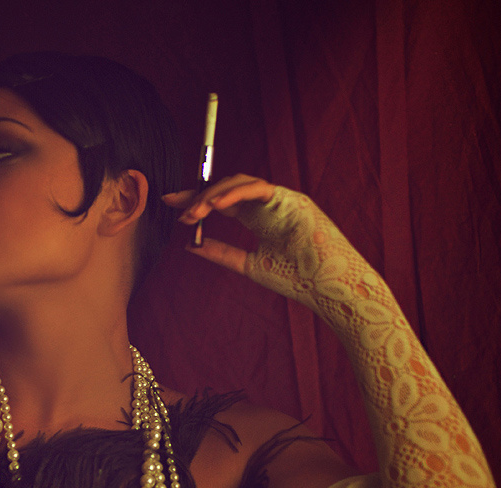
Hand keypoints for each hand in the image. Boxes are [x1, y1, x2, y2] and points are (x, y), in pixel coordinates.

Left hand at [163, 174, 358, 308]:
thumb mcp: (248, 265)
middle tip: (175, 206)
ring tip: (193, 211)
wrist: (330, 290)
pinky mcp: (293, 200)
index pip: (223, 201)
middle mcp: (270, 205)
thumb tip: (189, 244)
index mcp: (260, 219)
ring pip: (240, 183)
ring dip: (214, 194)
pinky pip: (259, 188)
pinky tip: (216, 203)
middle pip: (228, 188)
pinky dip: (235, 192)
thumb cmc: (297, 280)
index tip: (171, 204)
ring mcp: (282, 200)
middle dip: (199, 194)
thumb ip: (220, 252)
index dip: (197, 200)